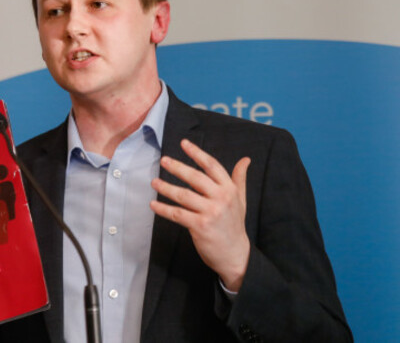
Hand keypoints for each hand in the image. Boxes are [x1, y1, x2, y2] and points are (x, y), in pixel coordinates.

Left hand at [150, 139, 250, 291]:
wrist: (235, 254)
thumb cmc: (234, 224)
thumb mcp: (240, 200)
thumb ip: (239, 179)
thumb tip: (245, 160)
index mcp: (230, 189)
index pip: (212, 165)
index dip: (197, 153)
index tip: (184, 143)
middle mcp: (221, 198)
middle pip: (195, 177)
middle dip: (178, 167)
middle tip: (164, 159)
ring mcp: (211, 212)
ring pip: (183, 195)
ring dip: (166, 187)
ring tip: (154, 182)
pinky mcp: (200, 226)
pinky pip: (177, 214)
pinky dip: (163, 209)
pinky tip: (153, 204)